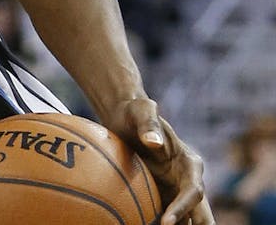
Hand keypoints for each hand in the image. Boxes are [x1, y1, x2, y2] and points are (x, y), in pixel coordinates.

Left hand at [101, 98, 212, 224]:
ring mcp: (175, 191)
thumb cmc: (135, 112)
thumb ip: (149, 124)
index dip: (183, 208)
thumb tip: (154, 142)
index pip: (193, 191)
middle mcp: (187, 181)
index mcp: (190, 164)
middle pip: (200, 213)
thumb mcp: (141, 111)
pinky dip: (159, 223)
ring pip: (186, 219)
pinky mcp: (161, 196)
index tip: (166, 222)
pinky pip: (165, 217)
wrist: (124, 117)